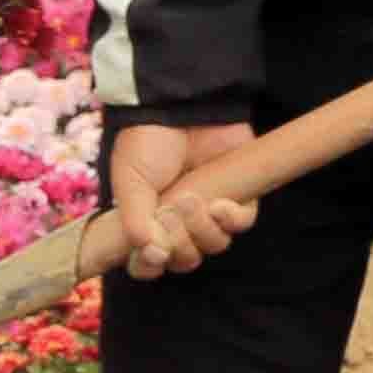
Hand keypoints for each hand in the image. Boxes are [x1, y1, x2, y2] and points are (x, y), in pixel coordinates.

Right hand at [108, 120, 262, 277]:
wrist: (178, 106)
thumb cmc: (147, 143)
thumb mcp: (130, 183)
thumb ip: (135, 222)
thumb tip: (152, 255)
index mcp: (149, 222)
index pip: (150, 263)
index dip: (150, 267)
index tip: (150, 255)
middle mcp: (180, 223)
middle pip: (185, 260)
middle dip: (179, 244)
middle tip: (169, 212)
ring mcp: (210, 211)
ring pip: (214, 245)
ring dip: (201, 229)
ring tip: (190, 199)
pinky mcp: (239, 195)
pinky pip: (241, 224)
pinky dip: (231, 220)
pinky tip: (219, 205)